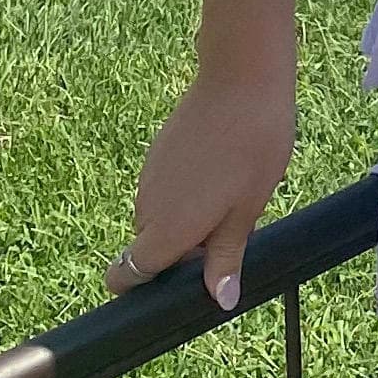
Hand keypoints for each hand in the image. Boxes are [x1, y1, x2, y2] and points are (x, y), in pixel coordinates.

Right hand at [114, 70, 294, 311]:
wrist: (243, 76)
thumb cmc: (253, 146)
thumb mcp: (247, 209)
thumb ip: (225, 258)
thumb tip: (219, 301)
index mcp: (164, 231)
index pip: (124, 278)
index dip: (145, 291)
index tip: (182, 281)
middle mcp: (146, 207)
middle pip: (152, 249)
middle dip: (186, 250)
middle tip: (235, 226)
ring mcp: (149, 177)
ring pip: (163, 217)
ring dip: (191, 218)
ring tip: (237, 190)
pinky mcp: (158, 153)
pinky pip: (167, 189)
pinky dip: (190, 191)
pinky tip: (226, 166)